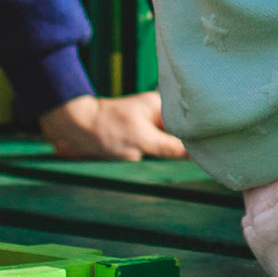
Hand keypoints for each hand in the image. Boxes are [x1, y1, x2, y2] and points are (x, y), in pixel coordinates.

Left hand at [40, 91, 185, 161]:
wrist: (70, 130)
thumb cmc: (106, 129)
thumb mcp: (142, 140)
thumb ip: (171, 147)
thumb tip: (198, 152)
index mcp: (160, 107)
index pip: (188, 123)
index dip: (196, 138)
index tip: (206, 152)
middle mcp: (153, 116)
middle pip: (177, 136)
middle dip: (180, 151)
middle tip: (188, 163)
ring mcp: (142, 128)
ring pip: (163, 146)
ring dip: (163, 158)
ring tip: (170, 169)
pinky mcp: (131, 140)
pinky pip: (149, 152)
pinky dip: (151, 161)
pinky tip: (153, 169)